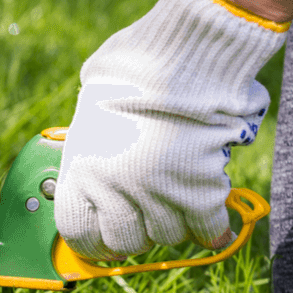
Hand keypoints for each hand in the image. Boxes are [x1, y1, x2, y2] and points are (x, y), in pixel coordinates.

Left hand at [54, 0, 287, 259]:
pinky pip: (208, 230)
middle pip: (126, 241)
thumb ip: (94, 143)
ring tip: (181, 194)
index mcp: (82, 166)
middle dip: (138, 230)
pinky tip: (216, 216)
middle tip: (150, 213)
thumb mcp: (93, 105)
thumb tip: (98, 162)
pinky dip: (214, 227)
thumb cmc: (138, 67)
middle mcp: (115, 188)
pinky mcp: (201, 191)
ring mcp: (158, 194)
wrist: (185, 52)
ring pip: (168, 236)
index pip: (77, 231)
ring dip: (176, 221)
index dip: (93, 239)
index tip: (105, 238)